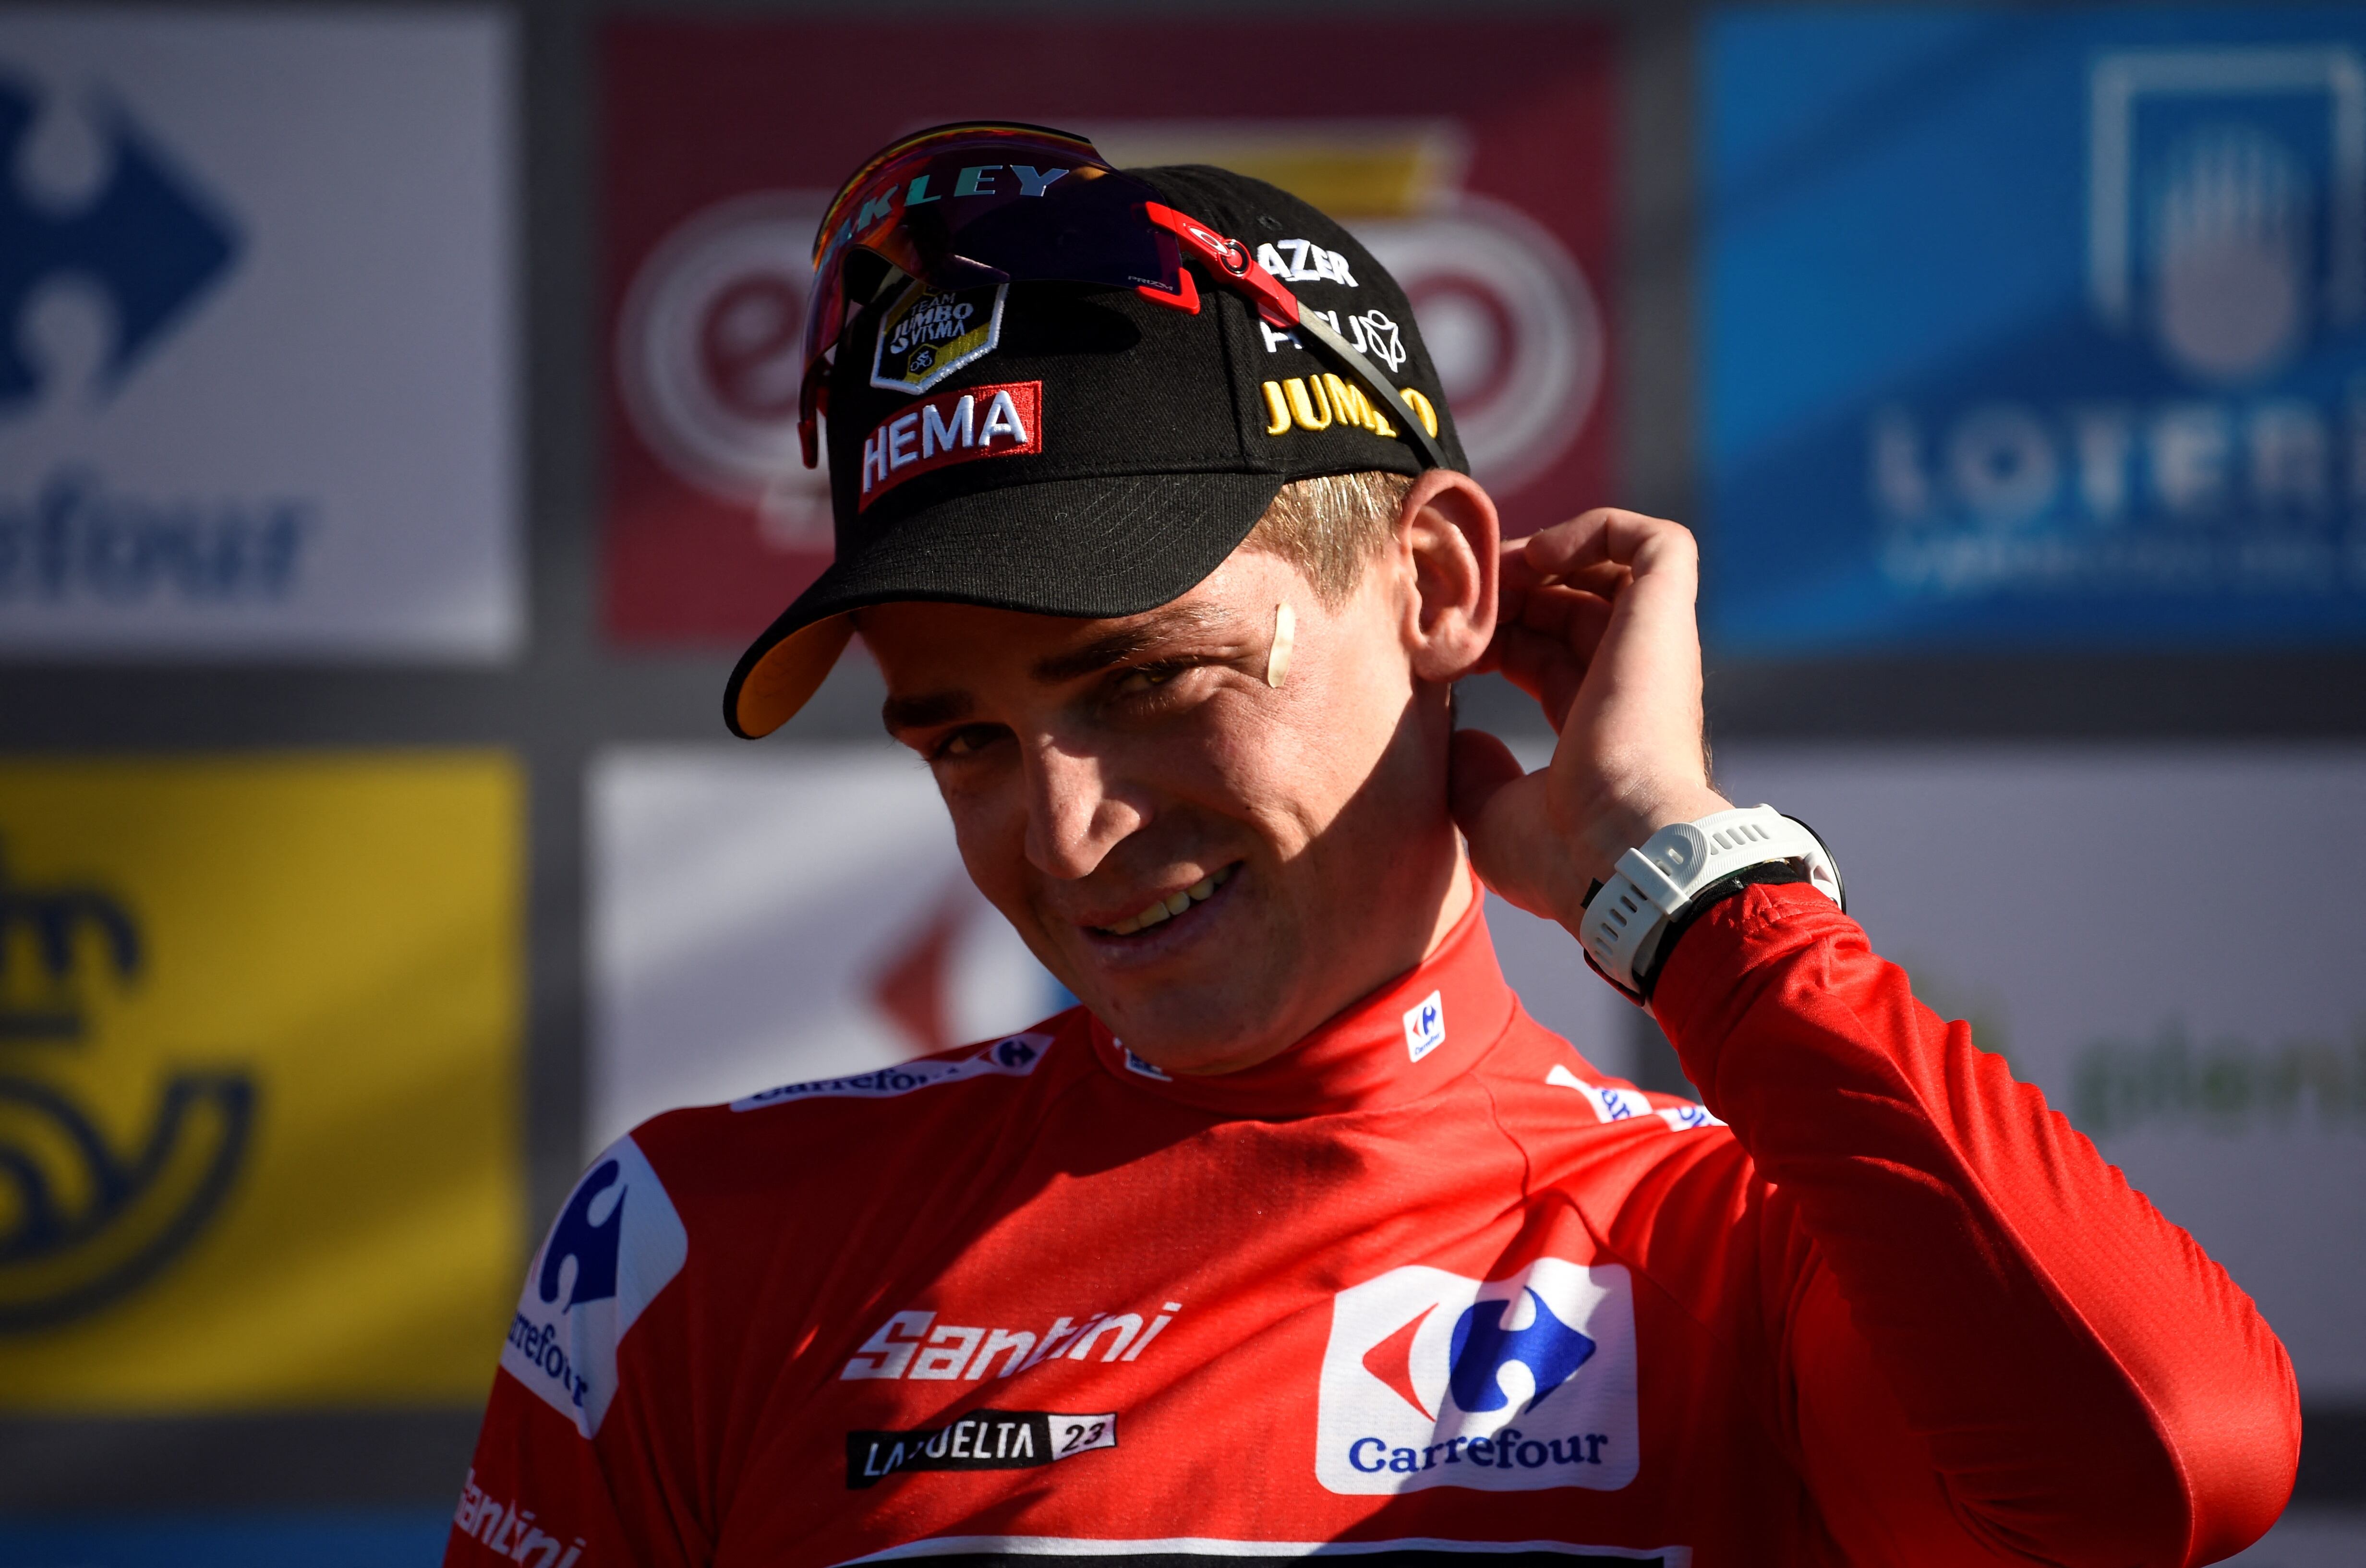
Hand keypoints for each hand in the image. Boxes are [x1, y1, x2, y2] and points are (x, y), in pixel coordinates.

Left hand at [1448, 508, 1729, 931]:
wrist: (1619, 853)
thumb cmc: (1560, 853)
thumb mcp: (1491, 817)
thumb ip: (1474, 774)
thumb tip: (1462, 738)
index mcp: (1595, 730)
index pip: (1544, 657)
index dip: (1492, 638)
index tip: (1440, 645)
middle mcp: (1629, 685)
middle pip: (1568, 608)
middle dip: (1506, 594)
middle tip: (1454, 603)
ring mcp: (1654, 652)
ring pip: (1611, 569)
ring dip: (1544, 558)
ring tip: (1493, 576)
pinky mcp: (1667, 620)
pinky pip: (1658, 544)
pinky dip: (1600, 531)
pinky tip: (1541, 557)